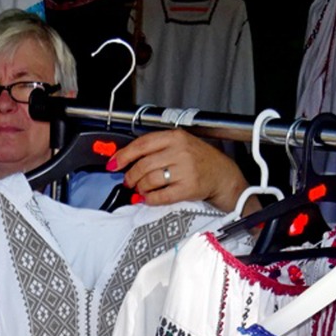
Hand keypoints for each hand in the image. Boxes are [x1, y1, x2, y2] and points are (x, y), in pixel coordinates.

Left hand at [108, 129, 248, 211]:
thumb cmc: (198, 159)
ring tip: (141, 190)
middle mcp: (180, 151)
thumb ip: (155, 148)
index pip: (142, 144)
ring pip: (150, 180)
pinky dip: (150, 199)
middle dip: (131, 176)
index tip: (114, 163)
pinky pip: (161, 196)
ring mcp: (185, 170)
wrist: (221, 174)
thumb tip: (126, 159)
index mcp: (175, 137)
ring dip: (140, 188)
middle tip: (128, 181)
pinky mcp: (188, 188)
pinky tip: (149, 198)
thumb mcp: (179, 144)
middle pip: (143, 165)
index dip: (124, 155)